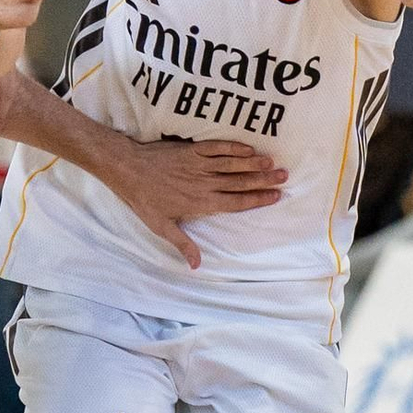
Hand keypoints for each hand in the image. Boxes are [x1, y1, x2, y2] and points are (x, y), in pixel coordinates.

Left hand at [106, 135, 286, 270]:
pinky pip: (216, 147)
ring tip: (273, 163)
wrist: (127, 169)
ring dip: (254, 164)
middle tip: (284, 177)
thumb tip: (196, 265)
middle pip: (239, 182)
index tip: (276, 196)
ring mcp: (198, 165)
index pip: (235, 202)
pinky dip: (233, 147)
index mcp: (200, 203)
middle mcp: (204, 184)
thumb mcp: (161, 227)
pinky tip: (249, 148)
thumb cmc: (143, 200)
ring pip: (232, 164)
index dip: (257, 199)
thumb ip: (183, 244)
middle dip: (263, 181)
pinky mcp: (191, 150)